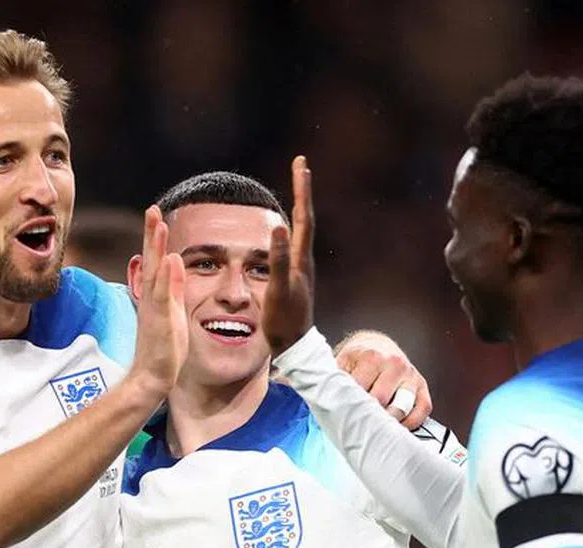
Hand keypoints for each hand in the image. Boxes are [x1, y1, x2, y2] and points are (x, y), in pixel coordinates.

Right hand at [128, 205, 187, 398]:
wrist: (153, 376)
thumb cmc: (164, 349)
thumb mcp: (175, 312)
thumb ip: (175, 288)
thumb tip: (176, 263)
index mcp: (156, 295)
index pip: (156, 261)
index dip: (155, 239)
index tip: (156, 216)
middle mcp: (152, 298)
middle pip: (151, 260)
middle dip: (151, 234)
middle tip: (151, 209)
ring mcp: (154, 308)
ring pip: (154, 272)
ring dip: (156, 247)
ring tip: (157, 223)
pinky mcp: (160, 320)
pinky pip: (163, 295)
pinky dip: (166, 276)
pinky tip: (170, 258)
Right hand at [263, 156, 314, 355]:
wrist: (293, 347)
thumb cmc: (283, 322)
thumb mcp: (277, 291)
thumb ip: (277, 260)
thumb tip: (278, 226)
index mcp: (300, 260)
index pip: (303, 217)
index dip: (302, 190)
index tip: (301, 164)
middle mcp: (304, 260)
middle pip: (305, 218)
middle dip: (302, 191)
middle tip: (301, 166)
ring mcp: (301, 269)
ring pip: (302, 230)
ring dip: (300, 206)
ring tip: (298, 188)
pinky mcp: (296, 277)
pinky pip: (295, 242)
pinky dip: (293, 226)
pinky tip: (287, 228)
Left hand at [335, 331, 433, 428]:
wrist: (379, 345)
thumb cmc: (359, 358)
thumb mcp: (342, 362)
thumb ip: (332, 378)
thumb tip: (317, 394)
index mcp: (372, 357)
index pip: (359, 390)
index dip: (349, 405)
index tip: (342, 414)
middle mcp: (394, 364)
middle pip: (380, 401)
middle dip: (367, 414)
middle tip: (356, 422)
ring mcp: (410, 376)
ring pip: (401, 408)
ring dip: (387, 421)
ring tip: (375, 426)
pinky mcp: (422, 387)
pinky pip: (422, 411)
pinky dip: (410, 423)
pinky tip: (396, 425)